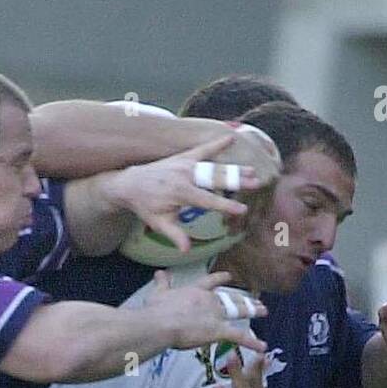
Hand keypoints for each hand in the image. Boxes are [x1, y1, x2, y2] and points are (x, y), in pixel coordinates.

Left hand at [111, 134, 276, 253]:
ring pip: (213, 166)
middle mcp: (185, 175)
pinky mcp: (183, 157)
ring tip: (251, 170)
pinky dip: (216, 144)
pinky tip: (231, 138)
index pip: (208, 200)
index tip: (242, 209)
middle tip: (256, 182)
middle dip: (236, 181)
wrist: (130, 183)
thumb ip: (175, 235)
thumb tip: (186, 249)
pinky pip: (202, 149)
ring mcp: (185, 163)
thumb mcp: (159, 223)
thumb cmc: (146, 206)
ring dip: (233, 167)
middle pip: (216, 178)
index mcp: (181, 192)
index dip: (226, 205)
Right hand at [148, 269, 266, 351]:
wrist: (160, 323)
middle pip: (230, 298)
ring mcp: (216, 315)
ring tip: (264, 311)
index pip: (211, 282)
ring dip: (252, 311)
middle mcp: (209, 301)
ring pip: (238, 312)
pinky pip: (239, 337)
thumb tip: (160, 273)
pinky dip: (252, 342)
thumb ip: (162, 284)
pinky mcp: (218, 331)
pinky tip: (263, 346)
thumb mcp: (158, 294)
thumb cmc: (157, 310)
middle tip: (254, 299)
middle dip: (243, 298)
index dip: (221, 279)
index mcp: (195, 291)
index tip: (229, 276)